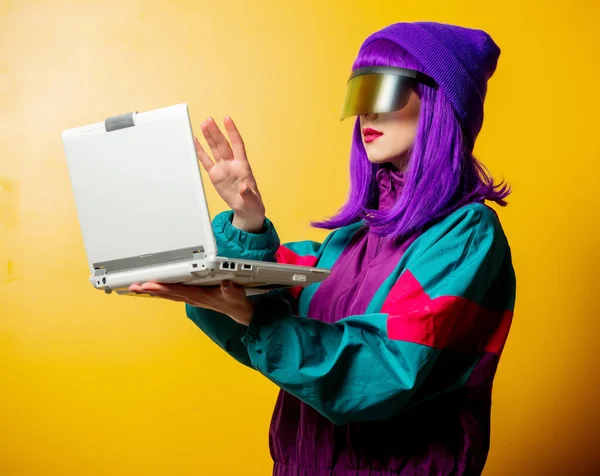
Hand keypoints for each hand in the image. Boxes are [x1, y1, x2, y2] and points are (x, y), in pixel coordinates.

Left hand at [129, 280, 254, 325]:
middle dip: (149, 290)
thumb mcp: (235, 294)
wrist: (237, 310)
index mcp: (199, 295)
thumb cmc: (234, 301)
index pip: (176, 290)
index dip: (161, 287)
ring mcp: (190, 298)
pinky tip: (154, 290)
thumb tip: (225, 283)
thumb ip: (230, 289)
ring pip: (167, 294)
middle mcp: (192, 298)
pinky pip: (172, 294)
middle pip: (166, 293)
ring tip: (137, 288)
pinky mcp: (191, 297)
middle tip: (134, 286)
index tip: (148, 284)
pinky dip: (161, 291)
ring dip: (152, 291)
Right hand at [195, 116, 264, 232]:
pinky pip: (206, 161)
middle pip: (223, 144)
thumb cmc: (251, 202)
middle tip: (209, 120)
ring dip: (209, 137)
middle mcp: (232, 164)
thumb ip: (247, 192)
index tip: (227, 119)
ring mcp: (223, 168)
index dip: (232, 132)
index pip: (237, 144)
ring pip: (214, 149)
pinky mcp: (215, 175)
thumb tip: (244, 187)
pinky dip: (201, 151)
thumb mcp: (251, 199)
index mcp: (243, 166)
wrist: (245, 208)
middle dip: (216, 132)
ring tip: (203, 124)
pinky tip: (196, 141)